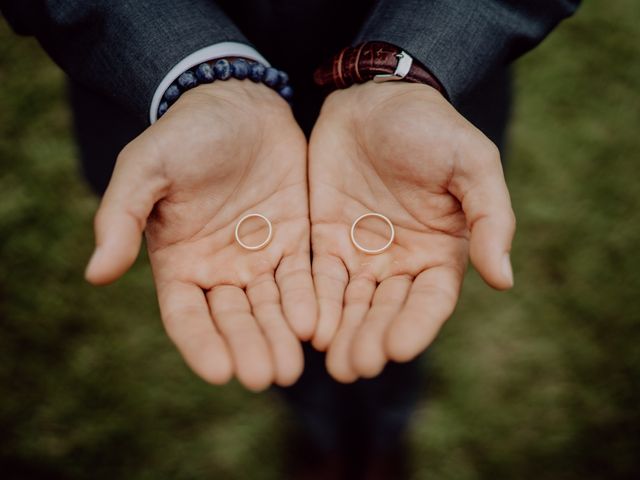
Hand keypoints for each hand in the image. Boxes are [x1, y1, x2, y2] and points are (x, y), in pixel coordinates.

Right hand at [85, 81, 315, 390]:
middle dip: (249, 347)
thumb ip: (121, 218)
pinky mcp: (295, 239)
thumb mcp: (145, 168)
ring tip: (292, 366)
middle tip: (265, 376)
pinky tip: (318, 324)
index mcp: (179, 261)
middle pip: (233, 319)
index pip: (186, 315)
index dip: (201, 343)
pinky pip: (302, 277)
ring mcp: (259, 257)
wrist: (238, 104)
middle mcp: (219, 268)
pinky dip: (308, 301)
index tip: (220, 371)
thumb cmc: (185, 135)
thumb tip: (95, 275)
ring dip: (281, 336)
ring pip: (270, 307)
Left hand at [309, 82, 514, 381]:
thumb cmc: (431, 127)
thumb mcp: (472, 164)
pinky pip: (319, 276)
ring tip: (332, 361)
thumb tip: (503, 279)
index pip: (431, 299)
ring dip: (343, 332)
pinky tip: (306, 326)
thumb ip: (491, 218)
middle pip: (387, 310)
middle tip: (355, 366)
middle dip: (372, 338)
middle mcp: (401, 260)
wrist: (376, 97)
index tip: (399, 348)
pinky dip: (314, 302)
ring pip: (352, 303)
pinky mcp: (326, 239)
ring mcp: (362, 252)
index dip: (416, 324)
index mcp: (441, 250)